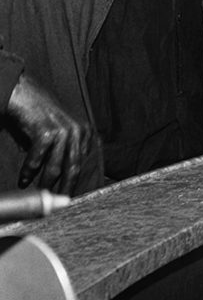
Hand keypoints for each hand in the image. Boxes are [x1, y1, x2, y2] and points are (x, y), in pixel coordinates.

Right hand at [5, 74, 92, 193]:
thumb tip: (56, 180)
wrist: (23, 93)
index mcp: (83, 133)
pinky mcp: (47, 131)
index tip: (67, 199)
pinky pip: (38, 159)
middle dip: (66, 189)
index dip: (74, 183)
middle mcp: (77, 131)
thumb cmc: (36, 117)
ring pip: (56, 167)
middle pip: (74, 168)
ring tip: (37, 194)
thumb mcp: (53, 136)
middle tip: (58, 207)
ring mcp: (64, 130)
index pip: (81, 164)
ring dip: (45, 183)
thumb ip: (58, 154)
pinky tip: (23, 180)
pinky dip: (30, 171)